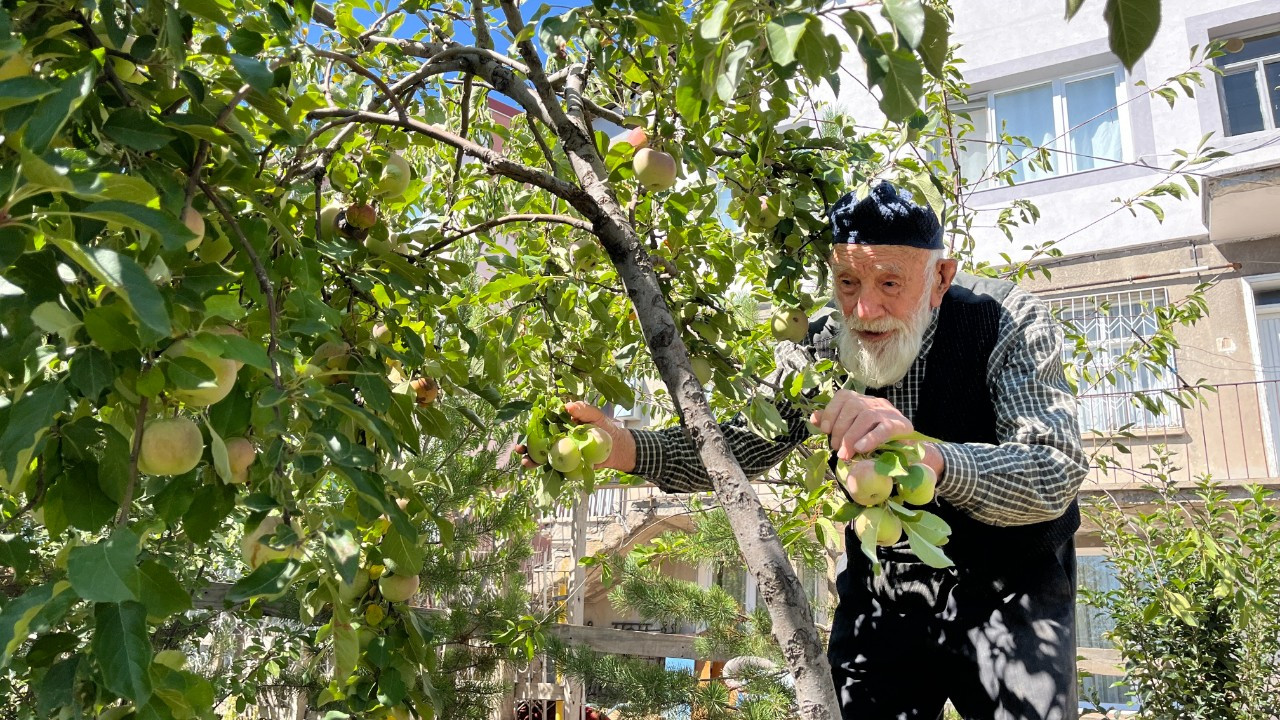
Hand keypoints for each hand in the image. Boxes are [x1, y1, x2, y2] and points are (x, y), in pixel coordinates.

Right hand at [513, 401, 636, 471]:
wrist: (617, 447)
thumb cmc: (606, 428)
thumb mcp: (596, 415)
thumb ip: (583, 410)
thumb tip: (568, 407)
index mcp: (561, 426)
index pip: (542, 426)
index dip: (532, 429)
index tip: (524, 431)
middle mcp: (558, 439)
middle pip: (538, 443)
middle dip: (527, 447)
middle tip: (520, 450)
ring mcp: (563, 453)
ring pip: (543, 457)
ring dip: (533, 461)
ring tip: (526, 463)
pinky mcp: (569, 466)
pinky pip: (556, 469)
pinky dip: (547, 472)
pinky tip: (541, 472)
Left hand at [810, 389, 913, 460]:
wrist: (908, 450)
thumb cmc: (876, 440)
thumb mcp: (853, 430)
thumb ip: (835, 423)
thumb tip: (814, 418)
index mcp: (863, 400)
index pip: (844, 396)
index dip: (831, 411)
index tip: (824, 429)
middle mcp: (876, 402)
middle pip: (854, 406)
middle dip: (840, 429)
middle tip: (836, 448)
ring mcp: (889, 412)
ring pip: (867, 416)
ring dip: (851, 436)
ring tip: (845, 454)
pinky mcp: (901, 425)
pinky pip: (884, 429)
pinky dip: (870, 438)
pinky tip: (860, 449)